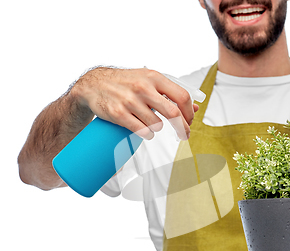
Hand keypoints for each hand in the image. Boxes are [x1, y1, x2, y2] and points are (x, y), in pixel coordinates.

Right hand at [71, 67, 198, 139]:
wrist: (94, 84)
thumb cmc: (126, 83)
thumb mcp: (149, 81)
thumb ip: (170, 93)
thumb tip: (195, 108)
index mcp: (154, 77)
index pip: (181, 96)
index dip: (189, 113)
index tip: (190, 121)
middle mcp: (143, 87)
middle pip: (173, 113)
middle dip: (182, 128)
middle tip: (184, 135)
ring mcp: (130, 101)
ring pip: (157, 125)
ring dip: (158, 129)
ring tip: (151, 124)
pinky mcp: (118, 114)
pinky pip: (142, 131)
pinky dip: (147, 134)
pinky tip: (145, 130)